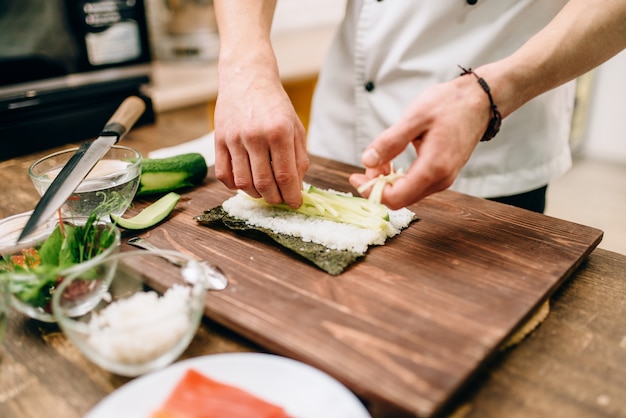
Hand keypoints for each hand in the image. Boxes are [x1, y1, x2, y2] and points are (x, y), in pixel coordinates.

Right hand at [213, 67, 308, 208]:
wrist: (247, 77)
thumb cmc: (275, 104)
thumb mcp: (295, 126)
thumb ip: (299, 157)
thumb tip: (297, 186)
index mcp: (279, 132)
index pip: (285, 176)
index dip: (291, 196)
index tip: (295, 204)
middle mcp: (255, 136)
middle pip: (264, 184)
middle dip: (275, 199)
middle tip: (280, 199)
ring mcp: (234, 138)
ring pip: (243, 183)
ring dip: (256, 194)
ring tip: (264, 191)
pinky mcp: (218, 140)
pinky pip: (224, 174)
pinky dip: (235, 186)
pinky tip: (245, 182)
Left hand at [349, 75, 490, 209]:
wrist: (480, 100)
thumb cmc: (449, 105)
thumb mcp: (414, 118)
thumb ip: (389, 142)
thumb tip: (367, 161)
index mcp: (433, 168)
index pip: (396, 197)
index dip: (371, 191)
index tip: (356, 177)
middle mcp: (441, 179)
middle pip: (400, 198)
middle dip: (378, 186)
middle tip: (367, 164)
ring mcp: (444, 178)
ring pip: (407, 193)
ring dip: (388, 181)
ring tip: (379, 159)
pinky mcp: (444, 173)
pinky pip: (416, 185)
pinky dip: (399, 177)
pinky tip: (392, 161)